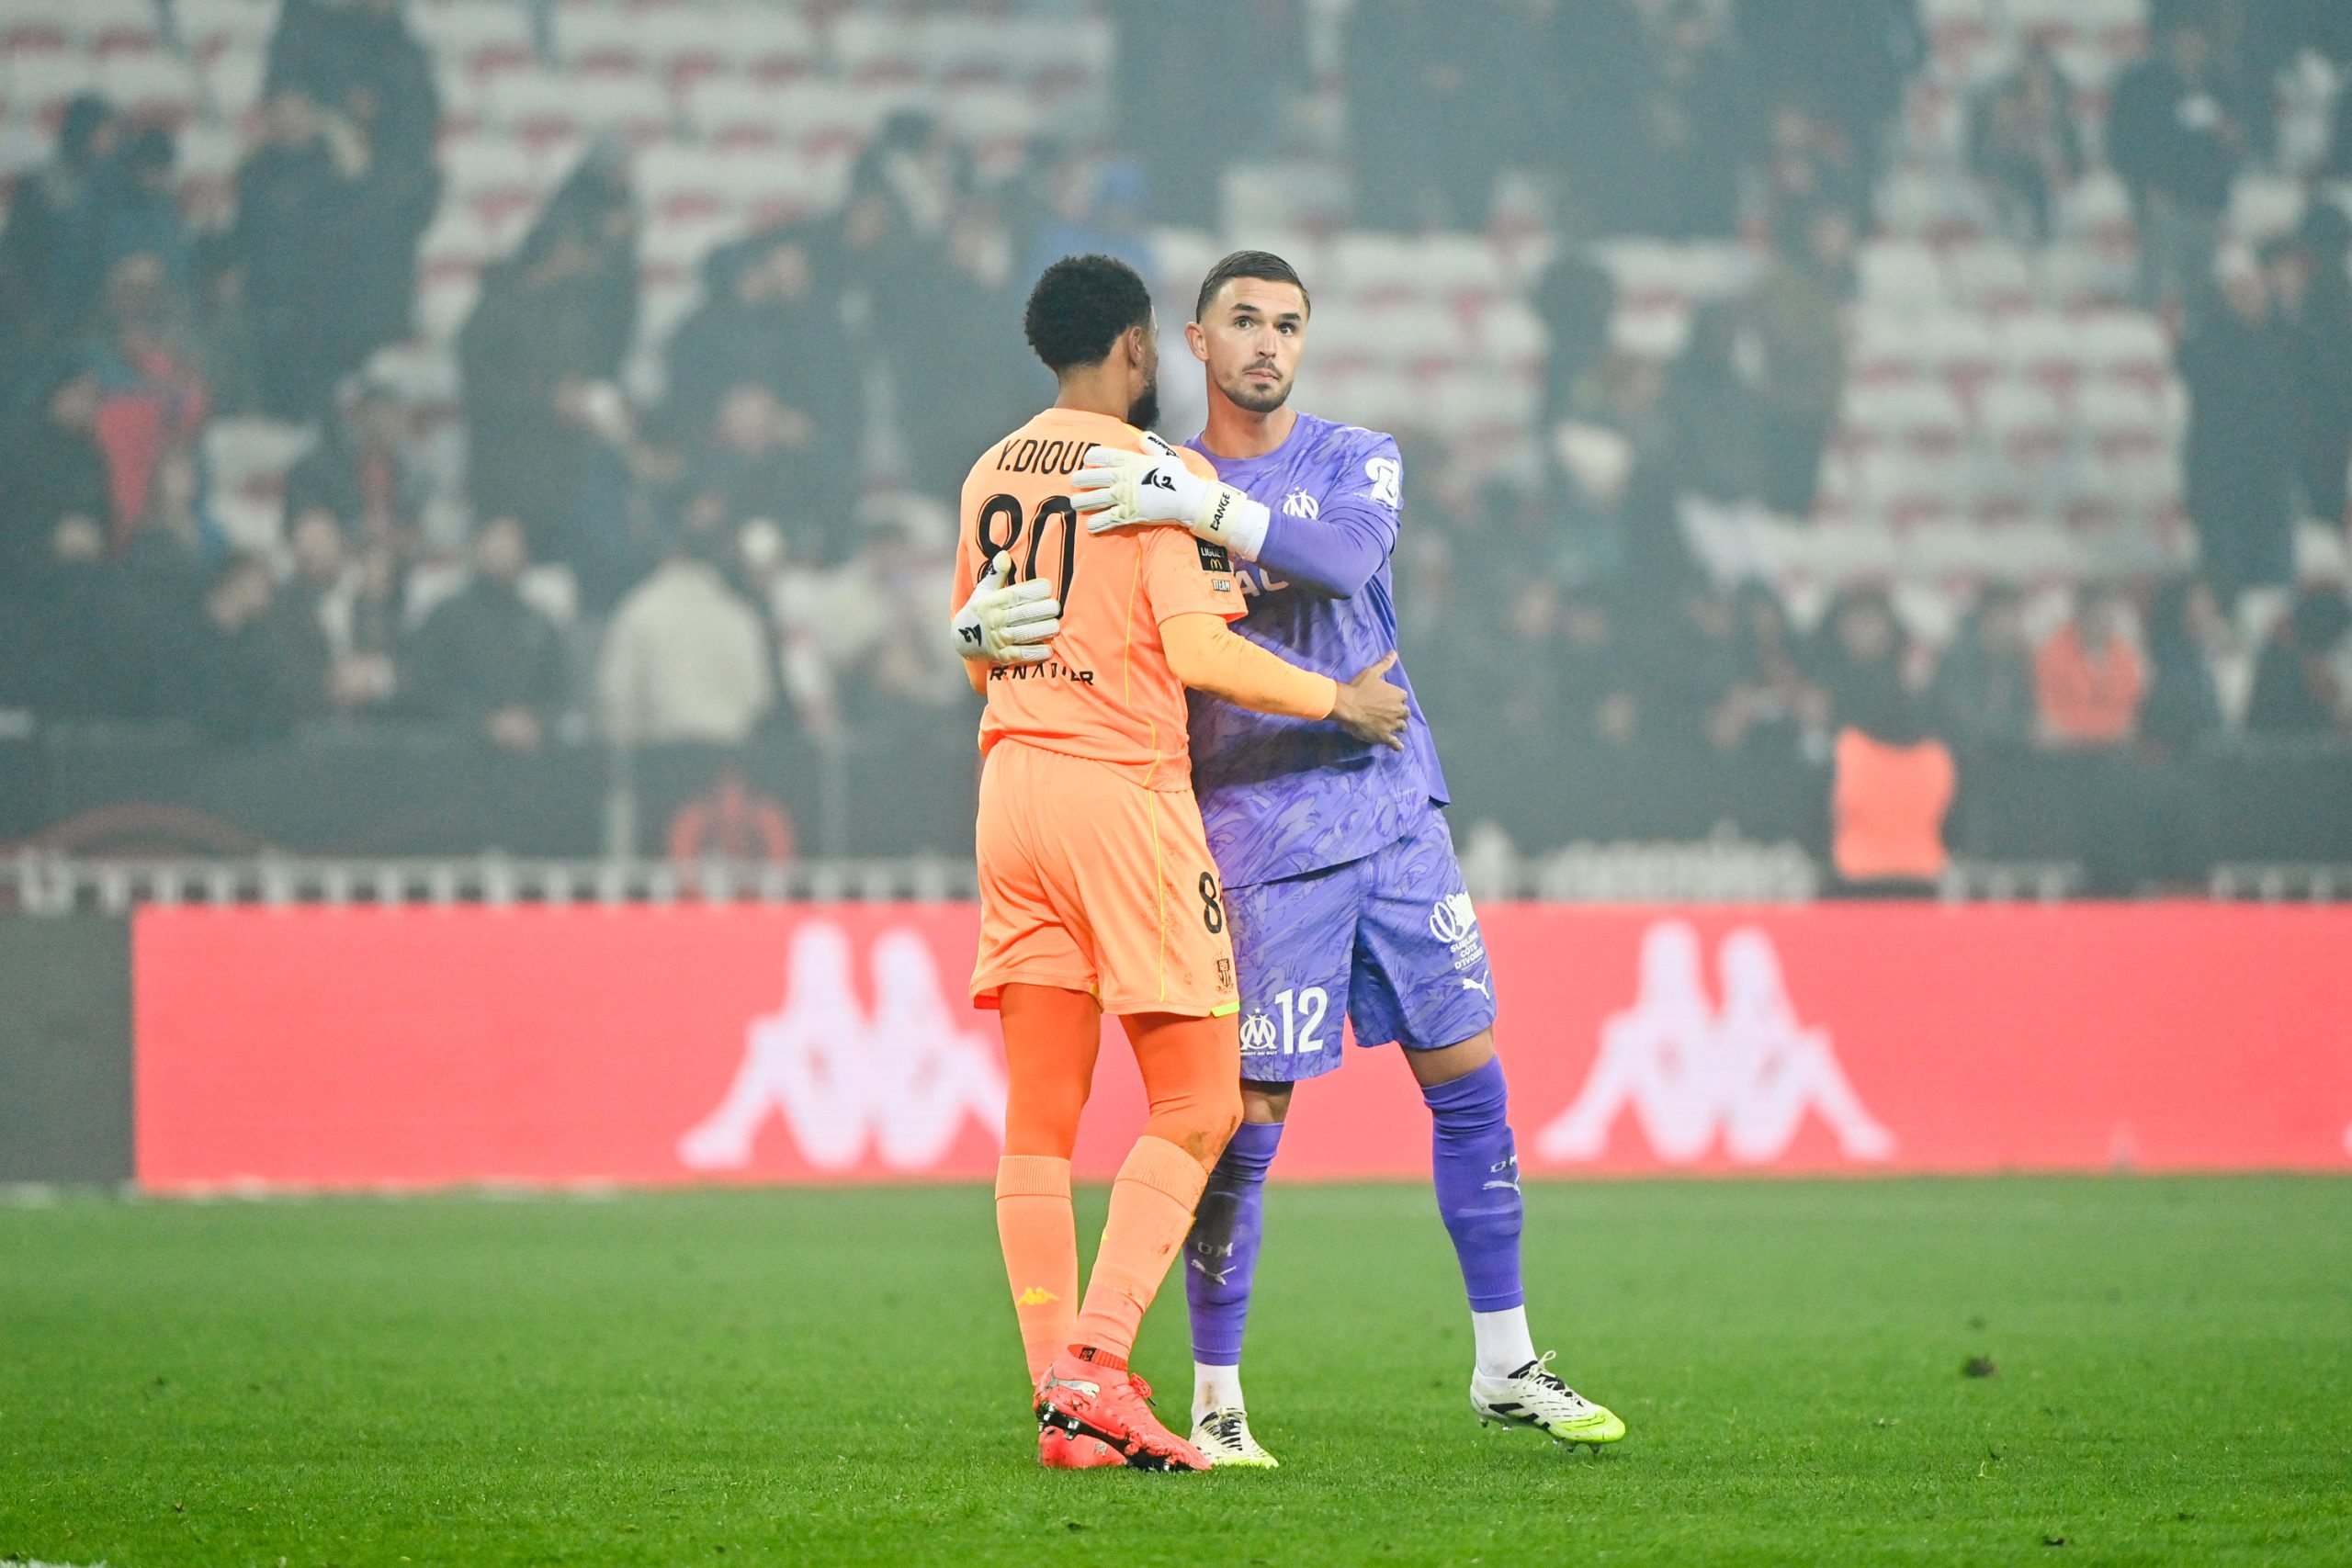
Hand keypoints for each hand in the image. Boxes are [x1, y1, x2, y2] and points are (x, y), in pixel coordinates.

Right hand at [950, 551, 1059, 663]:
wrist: (963, 641)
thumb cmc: (981, 610)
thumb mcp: (984, 590)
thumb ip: (996, 573)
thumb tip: (1003, 554)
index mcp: (992, 602)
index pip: (1015, 594)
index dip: (1033, 590)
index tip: (1048, 587)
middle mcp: (995, 620)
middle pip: (1024, 614)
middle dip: (1044, 610)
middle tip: (1056, 607)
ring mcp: (999, 640)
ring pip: (1025, 634)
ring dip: (1044, 630)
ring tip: (1056, 626)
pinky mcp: (1002, 657)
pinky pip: (1021, 655)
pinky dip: (1036, 653)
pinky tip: (1049, 650)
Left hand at [1071, 446, 1206, 530]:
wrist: (1187, 499)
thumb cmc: (1179, 477)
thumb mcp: (1167, 455)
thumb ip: (1152, 445)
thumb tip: (1143, 436)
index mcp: (1132, 461)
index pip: (1105, 455)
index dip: (1093, 457)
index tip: (1087, 459)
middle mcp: (1123, 478)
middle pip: (1095, 477)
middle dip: (1082, 479)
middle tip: (1075, 482)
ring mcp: (1124, 497)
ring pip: (1096, 499)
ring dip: (1083, 502)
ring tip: (1075, 503)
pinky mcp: (1128, 515)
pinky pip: (1107, 519)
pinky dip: (1097, 524)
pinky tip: (1090, 526)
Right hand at [1329, 652, 1408, 750]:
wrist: (1347, 706)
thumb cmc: (1358, 688)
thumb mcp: (1372, 673)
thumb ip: (1384, 664)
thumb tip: (1394, 653)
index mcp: (1397, 695)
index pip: (1403, 697)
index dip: (1397, 698)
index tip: (1390, 699)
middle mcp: (1398, 710)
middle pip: (1405, 713)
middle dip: (1400, 713)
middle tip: (1391, 714)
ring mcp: (1392, 725)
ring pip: (1402, 727)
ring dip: (1399, 726)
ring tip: (1394, 728)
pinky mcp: (1385, 736)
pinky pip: (1395, 743)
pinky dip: (1397, 745)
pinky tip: (1398, 747)